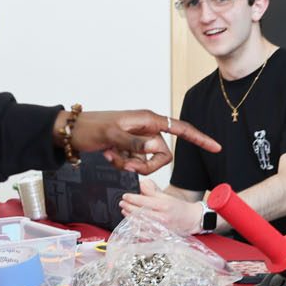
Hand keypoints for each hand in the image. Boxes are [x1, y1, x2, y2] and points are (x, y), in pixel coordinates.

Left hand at [69, 110, 219, 174]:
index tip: (215, 147)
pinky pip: (136, 163)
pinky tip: (109, 155)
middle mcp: (146, 129)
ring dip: (131, 165)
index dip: (199, 138)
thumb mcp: (112, 136)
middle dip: (147, 165)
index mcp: (148, 120)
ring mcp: (138, 140)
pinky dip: (123, 164)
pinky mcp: (130, 149)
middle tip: (126, 164)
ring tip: (113, 156)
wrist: (71, 132)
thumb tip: (157, 147)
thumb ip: (135, 143)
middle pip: (163, 154)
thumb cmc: (90, 128)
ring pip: (149, 162)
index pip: (181, 129)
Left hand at [118, 177, 204, 233]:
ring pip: (139, 223)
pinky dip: (134, 227)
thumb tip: (140, 185)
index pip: (143, 201)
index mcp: (163, 205)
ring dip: (129, 217)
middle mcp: (161, 218)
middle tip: (122, 203)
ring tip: (125, 211)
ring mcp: (159, 228)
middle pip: (139, 213)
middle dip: (127, 207)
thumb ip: (151, 190)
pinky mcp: (158, 236)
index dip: (131, 198)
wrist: (190, 219)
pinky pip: (142, 233)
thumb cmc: (178, 208)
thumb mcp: (165, 195)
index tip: (125, 196)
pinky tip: (131, 222)